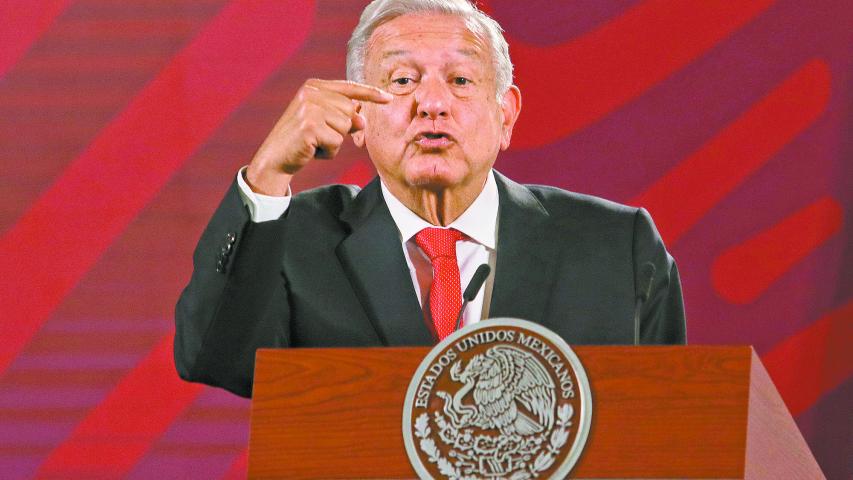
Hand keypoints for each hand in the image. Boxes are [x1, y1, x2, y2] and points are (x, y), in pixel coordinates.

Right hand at [245, 79, 392, 195]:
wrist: (275, 157)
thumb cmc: (302, 140)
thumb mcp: (324, 123)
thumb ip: (344, 116)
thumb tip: (362, 118)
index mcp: (314, 86)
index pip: (349, 87)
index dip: (371, 93)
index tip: (389, 98)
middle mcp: (311, 93)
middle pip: (351, 110)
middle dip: (342, 129)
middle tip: (321, 136)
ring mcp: (309, 109)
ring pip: (345, 127)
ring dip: (334, 142)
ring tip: (315, 142)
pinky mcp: (309, 127)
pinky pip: (336, 142)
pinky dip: (328, 152)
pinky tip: (312, 150)